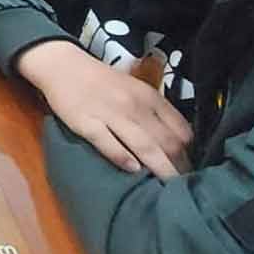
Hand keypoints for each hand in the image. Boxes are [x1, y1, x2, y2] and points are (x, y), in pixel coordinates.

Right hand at [17, 41, 191, 178]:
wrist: (64, 67)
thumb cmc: (103, 81)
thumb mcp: (136, 89)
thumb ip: (156, 111)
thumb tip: (179, 141)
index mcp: (149, 97)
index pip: (180, 129)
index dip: (189, 152)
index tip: (189, 168)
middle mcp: (134, 106)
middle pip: (166, 141)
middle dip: (178, 166)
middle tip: (183, 186)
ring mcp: (111, 115)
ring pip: (143, 145)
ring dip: (159, 167)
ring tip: (168, 186)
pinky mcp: (87, 123)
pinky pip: (108, 143)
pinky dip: (122, 157)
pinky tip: (132, 170)